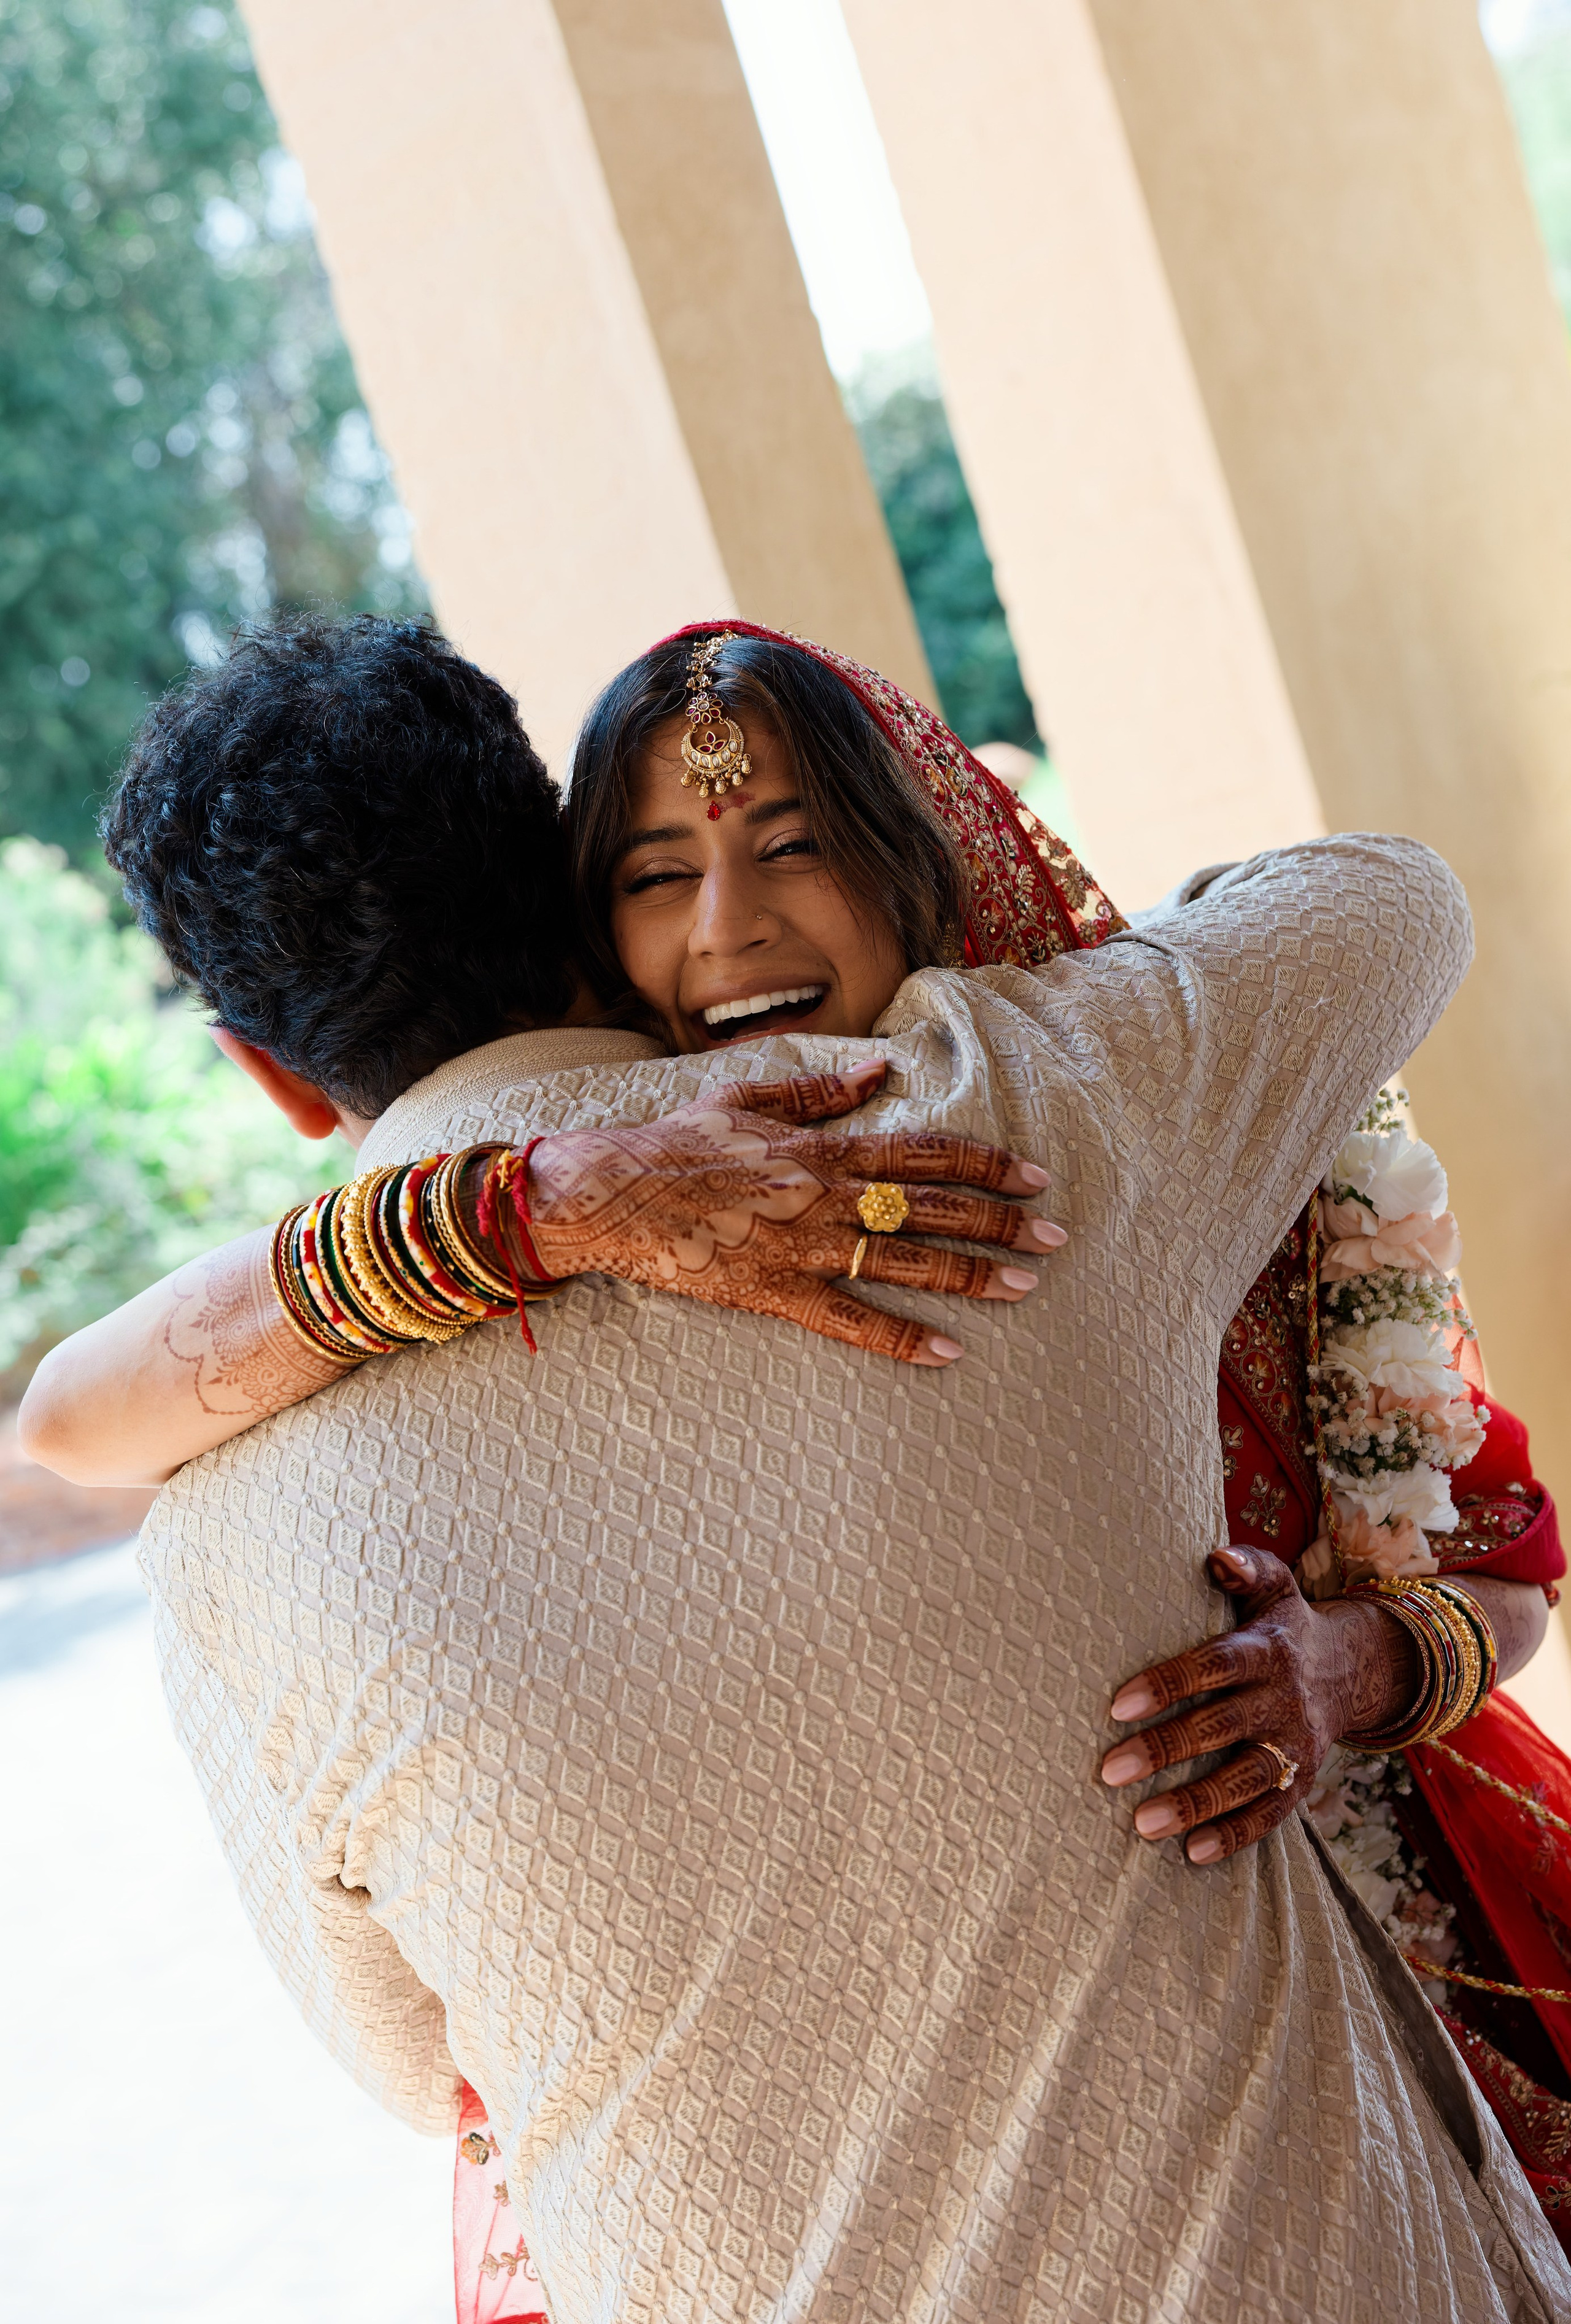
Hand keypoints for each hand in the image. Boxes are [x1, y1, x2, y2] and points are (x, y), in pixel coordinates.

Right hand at [487, 1059, 1066, 1365]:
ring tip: (1026, 1287)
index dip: (987, 1161)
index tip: (1035, 1174)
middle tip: (1057, 1236)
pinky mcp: (776, 1291)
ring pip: (906, 1261)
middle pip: (933, 1206)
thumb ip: (818, 1093)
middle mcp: (826, 1195)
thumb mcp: (746, 1102)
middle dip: (1002, 1220)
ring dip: (972, 1274)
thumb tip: (879, 1069)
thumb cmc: (673, 1145)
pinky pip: (850, 1319)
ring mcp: (804, 1246)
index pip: (925, 1150)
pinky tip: (949, 1353)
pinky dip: (902, 1338)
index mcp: (822, 1148)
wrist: (610, 1193)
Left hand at [1100, 1546, 1418, 1863]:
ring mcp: (1294, 1745)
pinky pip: (1271, 1815)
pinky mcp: (1301, 1781)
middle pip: (1220, 1727)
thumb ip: (1247, 1567)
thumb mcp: (1275, 1585)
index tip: (1117, 1705)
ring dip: (1194, 1804)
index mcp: (1268, 1650)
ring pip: (1244, 1779)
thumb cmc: (1285, 1624)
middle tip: (1108, 1770)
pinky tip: (1191, 1853)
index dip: (1169, 1684)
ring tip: (1141, 1823)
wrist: (1353, 1670)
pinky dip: (1234, 1836)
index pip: (1214, 1666)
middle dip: (1165, 1750)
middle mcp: (1283, 1700)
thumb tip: (1216, 1554)